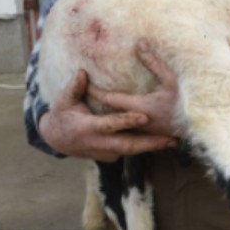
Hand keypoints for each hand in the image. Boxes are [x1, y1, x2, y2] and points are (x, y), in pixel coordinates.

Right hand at [38, 69, 176, 161]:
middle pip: (128, 145)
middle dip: (150, 144)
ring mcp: (105, 153)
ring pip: (132, 150)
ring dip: (151, 147)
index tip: (144, 117)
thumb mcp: (63, 101)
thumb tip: (82, 73)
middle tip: (170, 139)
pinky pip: (129, 151)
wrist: (56, 139)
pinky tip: (161, 142)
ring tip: (173, 141)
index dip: (127, 121)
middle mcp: (98, 144)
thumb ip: (74, 88)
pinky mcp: (110, 156)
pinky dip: (144, 148)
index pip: (111, 124)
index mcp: (88, 128)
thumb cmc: (61, 115)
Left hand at [87, 39, 180, 137]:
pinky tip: (114, 117)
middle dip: (95, 103)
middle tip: (82, 93)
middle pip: (108, 112)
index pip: (109, 99)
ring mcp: (141, 130)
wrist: (198, 128)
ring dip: (105, 113)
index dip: (95, 91)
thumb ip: (153, 62)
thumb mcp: (170, 79)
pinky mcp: (147, 134)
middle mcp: (136, 121)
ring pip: (115, 123)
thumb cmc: (184, 102)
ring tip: (93, 104)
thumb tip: (139, 43)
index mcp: (138, 106)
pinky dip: (117, 122)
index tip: (83, 82)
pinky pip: (126, 128)